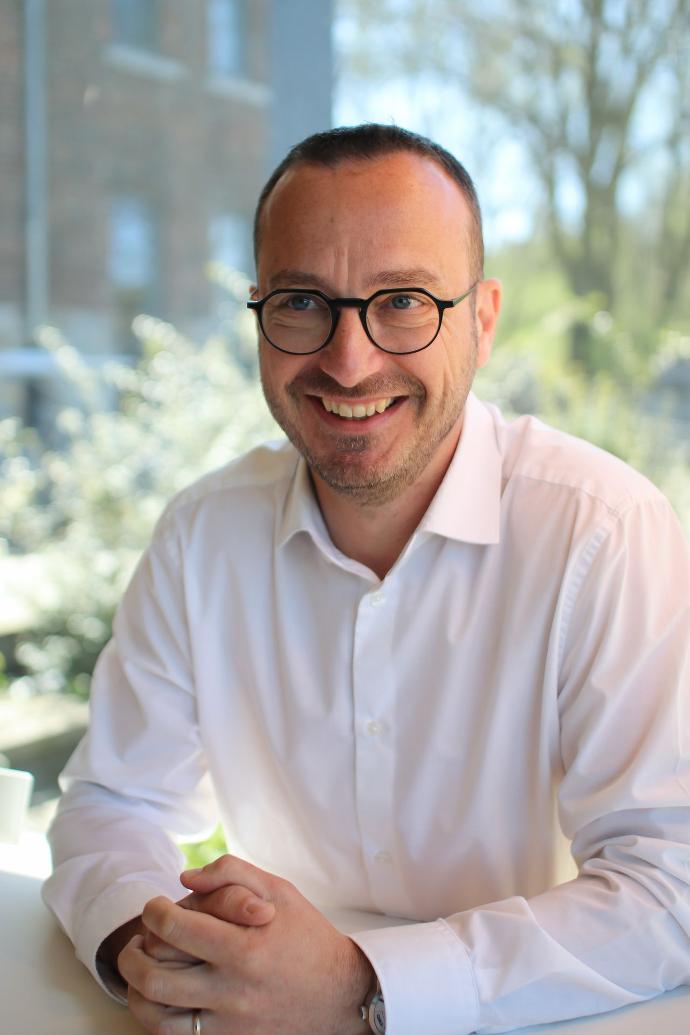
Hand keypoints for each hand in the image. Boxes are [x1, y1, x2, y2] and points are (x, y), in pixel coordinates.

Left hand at [118, 854, 373, 1034]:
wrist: (340, 996)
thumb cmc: (306, 935)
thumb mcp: (279, 891)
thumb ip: (232, 874)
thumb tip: (185, 879)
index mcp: (246, 947)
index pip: (176, 928)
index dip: (154, 913)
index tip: (155, 906)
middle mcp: (234, 991)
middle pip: (156, 977)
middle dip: (133, 954)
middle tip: (137, 940)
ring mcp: (230, 1025)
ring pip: (157, 1018)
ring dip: (135, 991)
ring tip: (139, 969)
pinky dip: (155, 1019)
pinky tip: (158, 998)